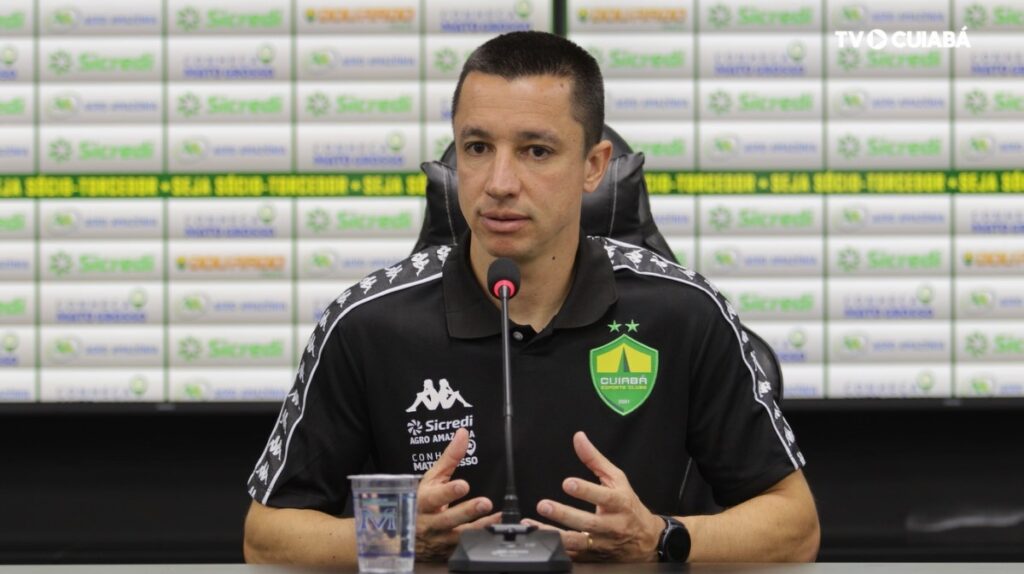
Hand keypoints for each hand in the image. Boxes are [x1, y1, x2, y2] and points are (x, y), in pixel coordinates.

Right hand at [415, 428, 499, 560]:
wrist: (406, 533)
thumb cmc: (420, 501)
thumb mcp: (431, 479)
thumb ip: (449, 458)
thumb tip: (463, 434)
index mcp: (422, 502)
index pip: (434, 497)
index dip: (448, 492)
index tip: (463, 485)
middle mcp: (430, 522)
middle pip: (448, 519)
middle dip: (467, 511)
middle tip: (485, 502)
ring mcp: (439, 539)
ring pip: (460, 535)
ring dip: (480, 526)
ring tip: (497, 516)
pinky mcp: (447, 550)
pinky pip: (465, 545)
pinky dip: (480, 539)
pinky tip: (495, 529)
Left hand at [531, 431, 663, 561]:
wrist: (645, 540)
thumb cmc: (629, 506)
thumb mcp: (617, 479)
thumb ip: (595, 459)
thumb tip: (579, 438)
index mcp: (619, 503)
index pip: (603, 497)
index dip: (586, 491)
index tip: (568, 483)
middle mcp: (612, 525)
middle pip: (589, 522)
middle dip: (565, 514)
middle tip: (544, 505)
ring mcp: (602, 543)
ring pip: (579, 542)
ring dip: (556, 534)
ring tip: (535, 525)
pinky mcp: (593, 555)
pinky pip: (573, 553)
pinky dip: (556, 547)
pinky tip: (540, 538)